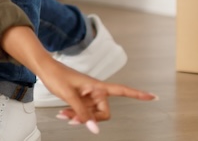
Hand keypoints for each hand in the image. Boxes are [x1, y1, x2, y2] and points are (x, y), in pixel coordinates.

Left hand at [0, 25, 156, 132]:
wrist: (44, 68)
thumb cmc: (56, 76)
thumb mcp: (69, 96)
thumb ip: (83, 113)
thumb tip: (95, 129)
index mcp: (97, 86)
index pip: (123, 90)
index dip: (138, 94)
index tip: (153, 96)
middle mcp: (96, 90)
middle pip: (103, 112)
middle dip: (90, 118)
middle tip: (72, 119)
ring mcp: (88, 94)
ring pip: (92, 114)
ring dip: (79, 117)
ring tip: (63, 115)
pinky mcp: (81, 97)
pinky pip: (84, 111)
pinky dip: (75, 114)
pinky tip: (64, 114)